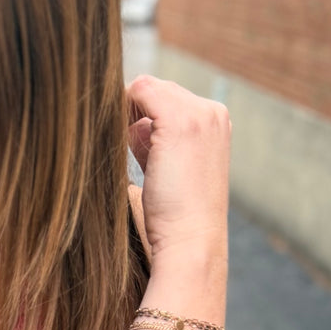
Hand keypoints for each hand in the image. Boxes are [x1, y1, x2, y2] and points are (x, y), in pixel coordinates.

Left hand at [126, 75, 229, 259]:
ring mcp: (199, 114)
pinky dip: (121, 110)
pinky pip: (140, 90)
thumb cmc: (174, 217)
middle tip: (117, 146)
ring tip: (118, 147)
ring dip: (124, 112)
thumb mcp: (168, 170)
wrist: (190, 242)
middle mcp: (212, 113)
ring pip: (147, 87)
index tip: (125, 144)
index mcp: (214, 124)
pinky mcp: (180, 121)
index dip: (140, 115)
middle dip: (132, 112)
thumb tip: (132, 127)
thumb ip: (155, 143)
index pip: (168, 98)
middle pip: (157, 89)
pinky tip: (116, 140)